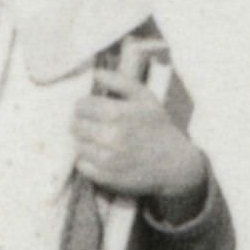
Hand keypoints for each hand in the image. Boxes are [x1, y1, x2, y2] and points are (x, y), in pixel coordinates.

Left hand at [71, 73, 210, 203]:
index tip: (91, 109)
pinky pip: (82, 164)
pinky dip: (87, 159)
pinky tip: (100, 155)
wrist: (174, 164)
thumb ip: (119, 81)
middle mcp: (110, 136)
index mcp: (117, 113)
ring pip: (77, 145)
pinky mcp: (106, 177)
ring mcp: (107, 159)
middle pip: (74, 125)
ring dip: (84, 141)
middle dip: (81, 123)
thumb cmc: (158, 126)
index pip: (81, 105)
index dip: (84, 106)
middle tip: (92, 125)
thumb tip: (95, 73)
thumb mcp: (145, 98)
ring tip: (98, 140)